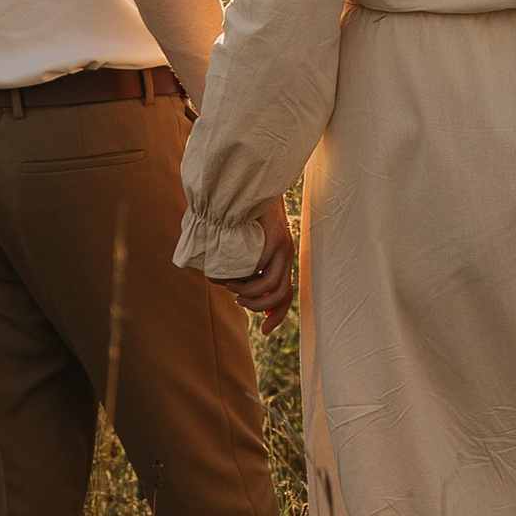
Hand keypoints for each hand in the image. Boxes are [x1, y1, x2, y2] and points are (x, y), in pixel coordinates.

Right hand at [221, 195, 295, 332]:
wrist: (253, 183)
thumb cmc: (242, 213)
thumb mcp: (244, 244)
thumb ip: (242, 264)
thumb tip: (230, 285)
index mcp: (280, 259)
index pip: (285, 295)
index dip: (276, 316)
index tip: (263, 331)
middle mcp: (285, 255)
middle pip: (280, 295)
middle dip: (258, 307)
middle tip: (238, 302)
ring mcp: (282, 246)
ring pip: (270, 285)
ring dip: (249, 293)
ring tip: (232, 286)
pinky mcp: (275, 237)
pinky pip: (260, 266)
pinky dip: (246, 275)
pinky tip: (231, 272)